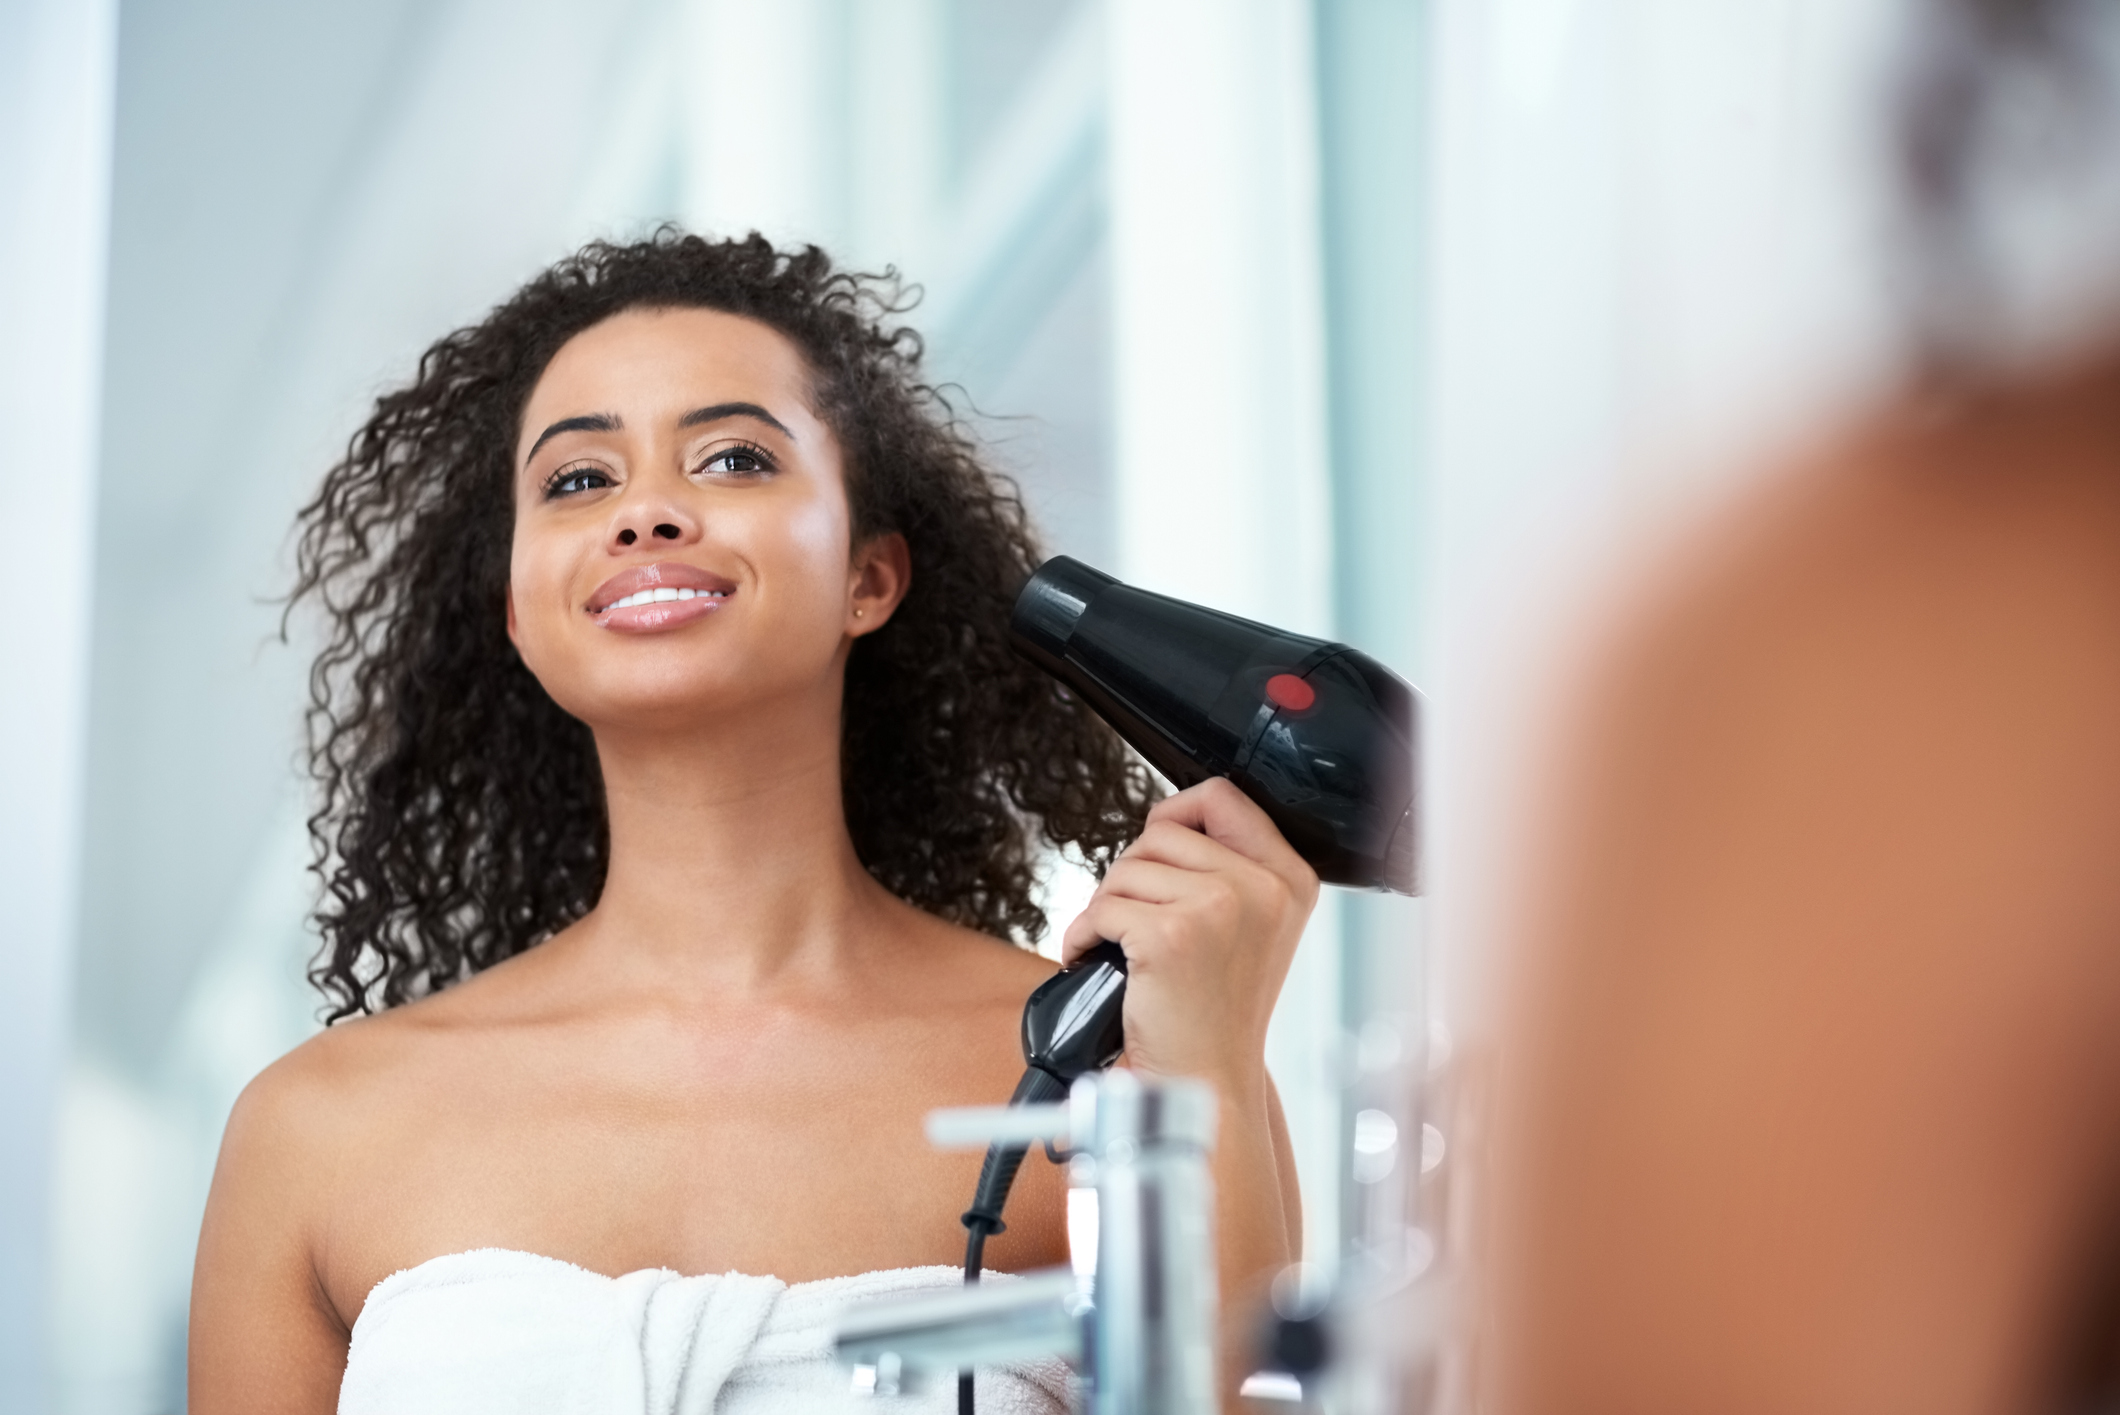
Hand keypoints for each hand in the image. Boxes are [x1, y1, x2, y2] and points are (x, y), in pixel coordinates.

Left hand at [1060, 778, 1319, 1098]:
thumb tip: (1167, 822)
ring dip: (1108, 909)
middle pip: (1161, 832)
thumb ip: (1228, 868)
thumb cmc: (1218, 1014)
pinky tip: (1099, 962)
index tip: (1159, 852)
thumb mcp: (1252, 928)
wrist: (1208, 1084)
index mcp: (1289, 878)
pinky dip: (1083, 936)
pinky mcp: (1171, 935)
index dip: (1176, 816)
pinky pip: (1100, 909)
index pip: (1222, 797)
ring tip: (1126, 949)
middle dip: (1134, 876)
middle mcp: (1263, 887)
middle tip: (1139, 923)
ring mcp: (1220, 907)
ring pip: (1125, 869)